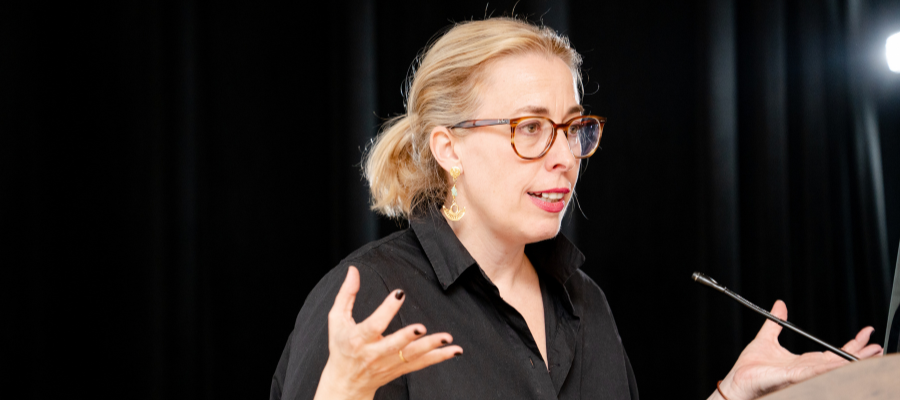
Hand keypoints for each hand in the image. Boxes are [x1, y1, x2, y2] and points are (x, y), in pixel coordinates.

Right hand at [314, 266, 462, 399]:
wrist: (346, 382)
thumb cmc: (341, 346)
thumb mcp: (337, 320)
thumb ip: (346, 294)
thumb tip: (353, 270)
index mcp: (358, 339)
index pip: (374, 325)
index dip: (386, 310)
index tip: (399, 294)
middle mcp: (374, 354)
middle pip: (394, 345)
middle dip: (408, 337)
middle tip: (421, 327)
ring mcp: (389, 363)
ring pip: (412, 356)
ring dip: (431, 347)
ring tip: (447, 338)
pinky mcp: (400, 369)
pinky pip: (422, 364)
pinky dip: (439, 358)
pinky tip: (455, 350)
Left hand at [712, 300, 881, 399]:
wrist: (736, 382)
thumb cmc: (748, 367)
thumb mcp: (765, 338)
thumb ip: (775, 322)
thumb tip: (780, 304)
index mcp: (802, 362)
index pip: (831, 353)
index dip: (849, 345)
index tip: (865, 334)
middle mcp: (804, 370)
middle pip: (836, 361)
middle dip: (857, 353)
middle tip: (876, 346)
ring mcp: (799, 375)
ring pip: (829, 368)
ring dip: (847, 361)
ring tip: (867, 354)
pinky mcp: (789, 378)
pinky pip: (810, 372)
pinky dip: (824, 367)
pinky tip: (835, 362)